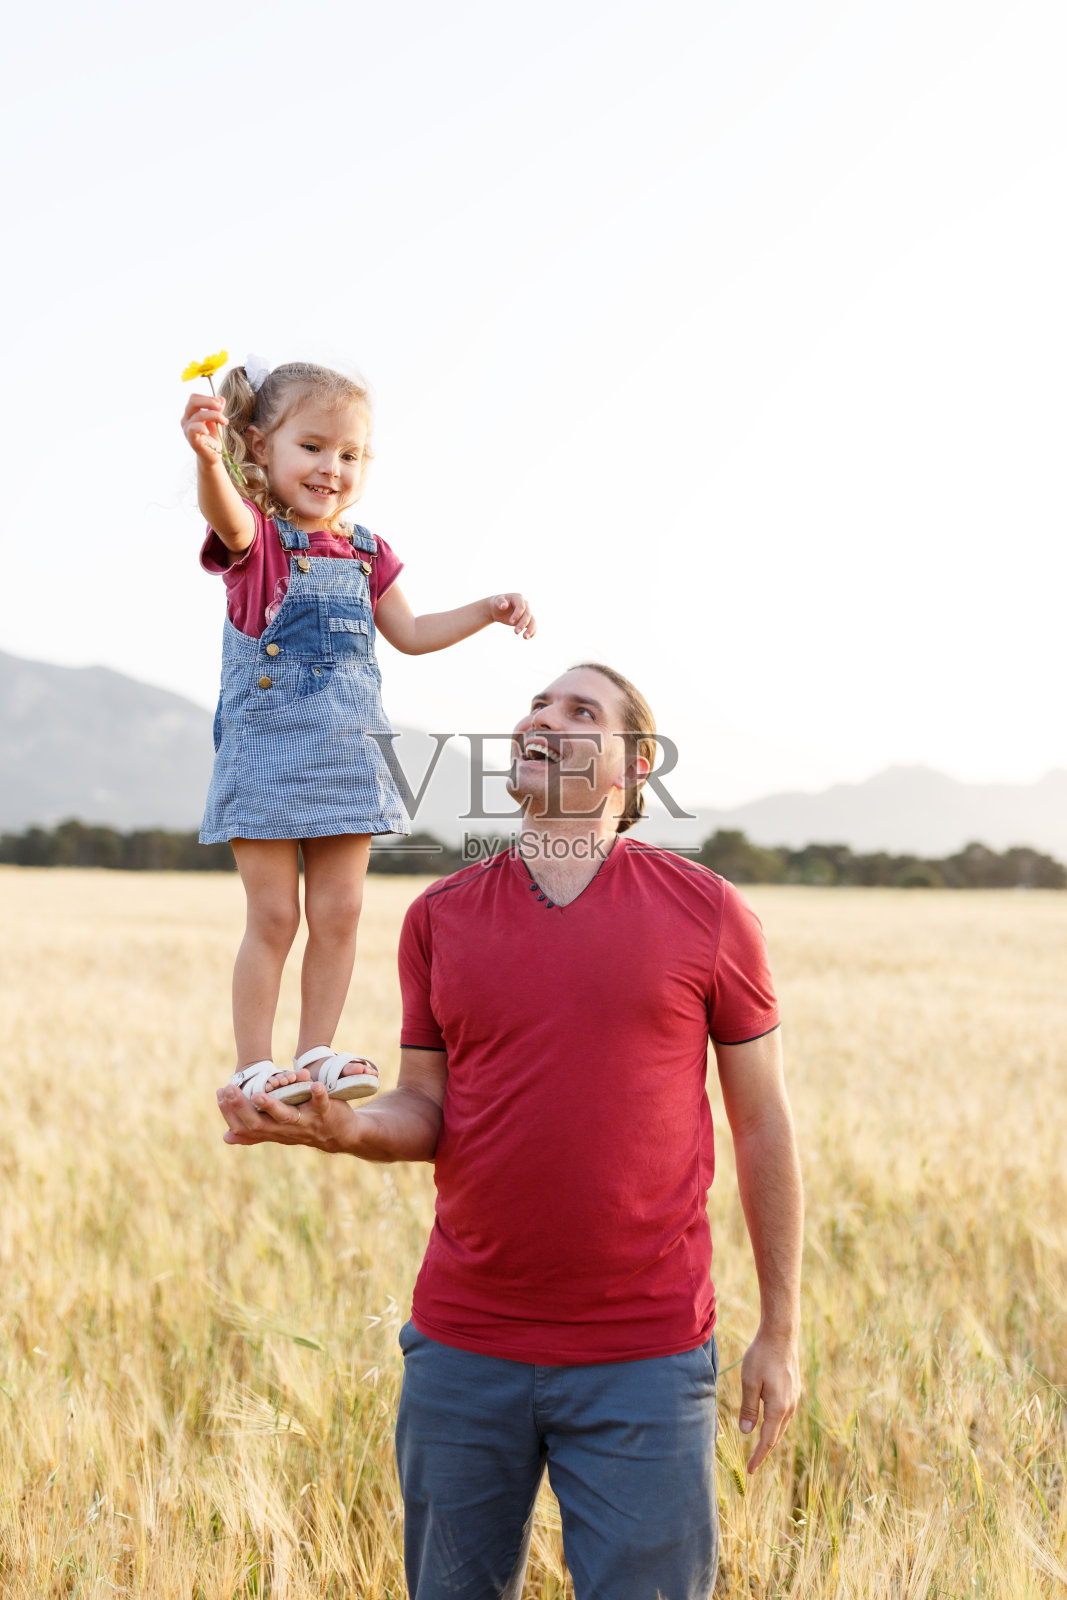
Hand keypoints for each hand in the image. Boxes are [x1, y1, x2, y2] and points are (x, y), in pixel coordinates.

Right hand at [181, 392, 228, 466]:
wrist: (213, 454)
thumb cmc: (214, 437)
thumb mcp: (217, 419)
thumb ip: (218, 409)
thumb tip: (221, 398)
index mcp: (191, 413)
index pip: (194, 398)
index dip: (207, 398)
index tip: (220, 404)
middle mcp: (186, 419)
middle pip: (192, 402)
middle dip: (209, 402)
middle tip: (221, 408)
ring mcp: (187, 429)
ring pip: (198, 414)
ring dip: (215, 415)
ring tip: (224, 422)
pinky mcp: (191, 439)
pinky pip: (193, 428)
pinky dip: (202, 427)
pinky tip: (209, 431)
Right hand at [216, 1078, 356, 1153]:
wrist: (341, 1135)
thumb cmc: (304, 1129)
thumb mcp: (278, 1132)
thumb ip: (253, 1133)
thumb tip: (226, 1137)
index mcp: (273, 1131)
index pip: (244, 1127)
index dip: (229, 1113)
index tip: (219, 1094)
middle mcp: (286, 1129)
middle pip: (258, 1123)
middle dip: (241, 1107)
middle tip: (229, 1088)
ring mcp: (305, 1121)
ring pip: (286, 1117)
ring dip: (271, 1106)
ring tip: (258, 1094)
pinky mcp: (326, 1112)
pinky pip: (321, 1104)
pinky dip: (318, 1094)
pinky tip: (314, 1084)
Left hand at [489, 593, 535, 638]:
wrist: (498, 609)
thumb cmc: (497, 604)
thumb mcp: (497, 601)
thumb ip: (500, 602)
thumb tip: (504, 606)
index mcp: (518, 598)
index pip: (521, 606)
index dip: (517, 614)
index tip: (511, 622)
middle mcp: (525, 604)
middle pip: (527, 615)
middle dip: (522, 624)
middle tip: (515, 632)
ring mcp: (527, 612)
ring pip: (532, 621)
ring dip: (530, 629)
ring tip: (525, 637)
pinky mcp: (527, 620)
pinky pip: (532, 626)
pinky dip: (532, 632)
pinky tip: (527, 638)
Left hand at [738, 1327, 800, 1472]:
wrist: (782, 1334)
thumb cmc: (762, 1356)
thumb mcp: (749, 1381)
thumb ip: (748, 1408)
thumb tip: (747, 1432)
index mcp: (778, 1408)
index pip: (767, 1440)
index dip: (758, 1456)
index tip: (750, 1470)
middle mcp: (790, 1407)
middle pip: (776, 1436)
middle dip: (765, 1450)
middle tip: (753, 1464)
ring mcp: (795, 1398)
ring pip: (782, 1425)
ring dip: (771, 1437)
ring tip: (760, 1446)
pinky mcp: (795, 1390)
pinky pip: (785, 1414)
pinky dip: (776, 1424)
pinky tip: (769, 1422)